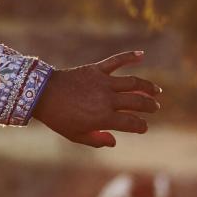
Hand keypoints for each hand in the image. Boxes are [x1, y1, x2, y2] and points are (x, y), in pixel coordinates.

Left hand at [34, 51, 162, 147]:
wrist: (40, 94)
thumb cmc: (58, 118)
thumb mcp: (75, 135)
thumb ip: (96, 140)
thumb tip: (114, 141)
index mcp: (103, 118)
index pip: (132, 123)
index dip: (141, 126)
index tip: (143, 127)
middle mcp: (107, 100)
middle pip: (138, 102)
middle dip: (150, 106)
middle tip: (155, 108)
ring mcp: (103, 83)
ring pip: (134, 83)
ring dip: (148, 87)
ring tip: (156, 91)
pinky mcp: (96, 69)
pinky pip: (116, 61)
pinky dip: (129, 56)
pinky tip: (142, 54)